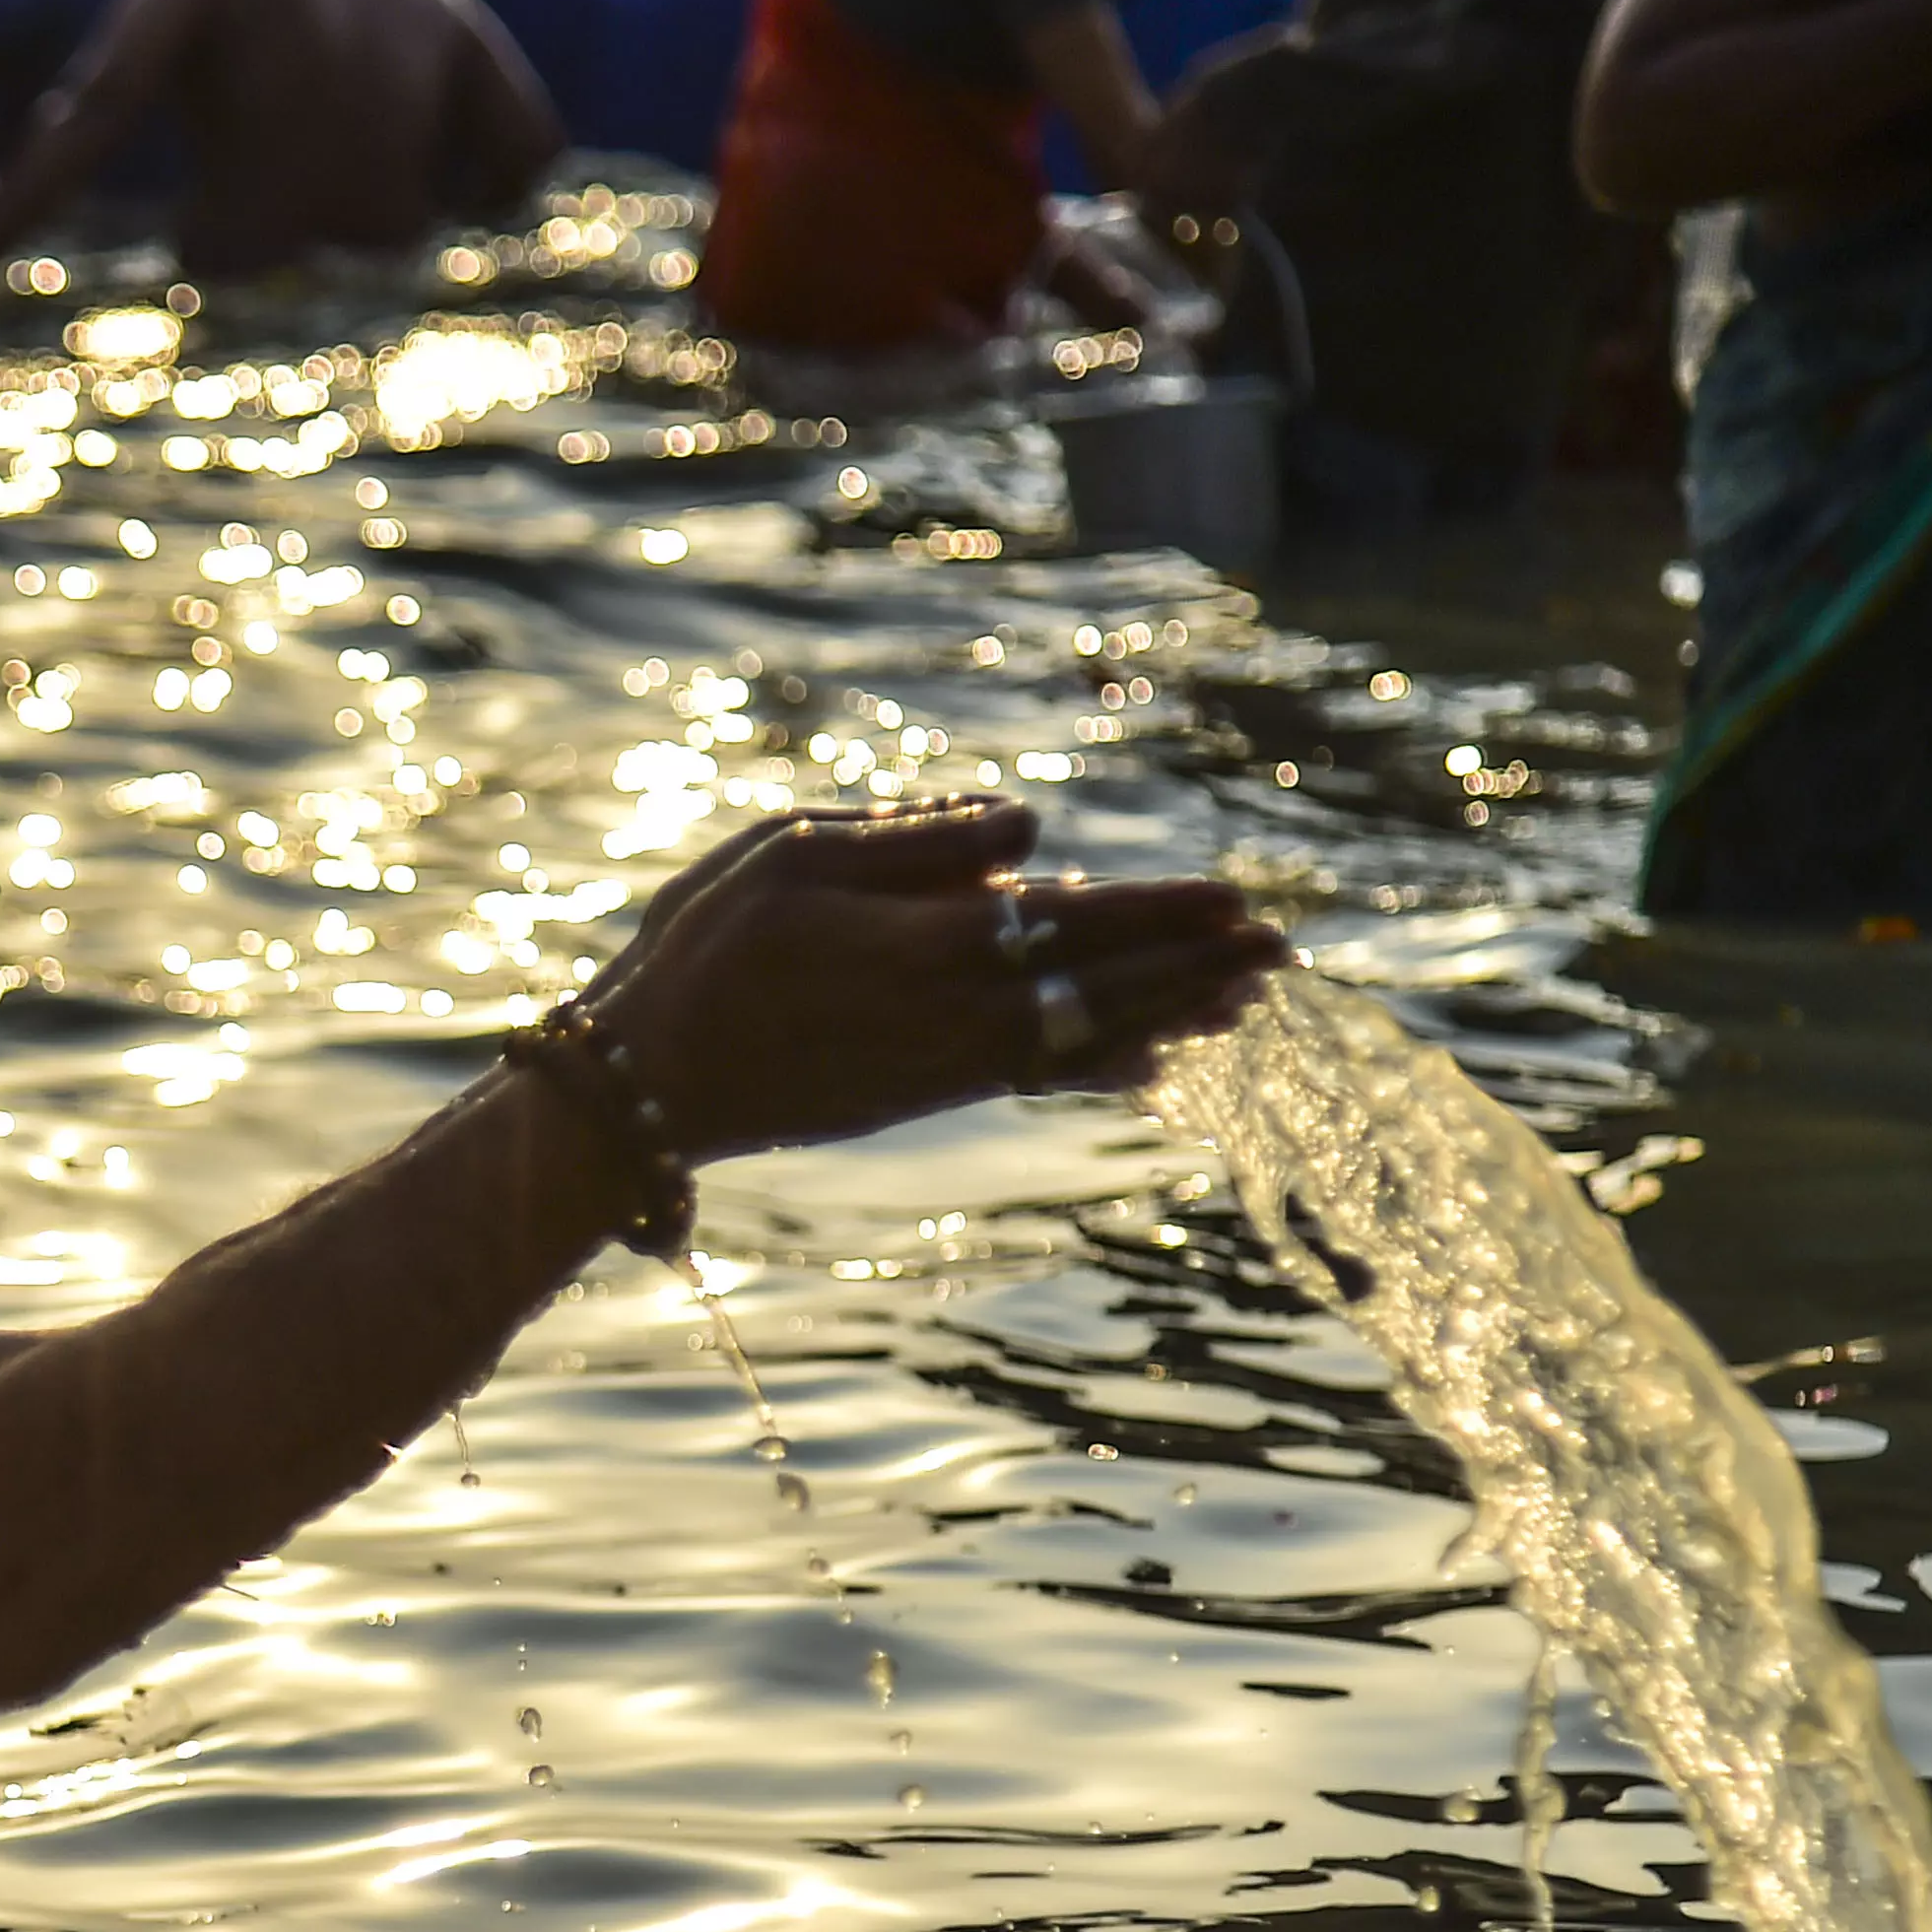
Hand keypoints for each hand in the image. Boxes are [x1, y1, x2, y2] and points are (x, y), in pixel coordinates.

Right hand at [572, 801, 1286, 1159]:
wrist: (649, 1087)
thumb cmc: (704, 952)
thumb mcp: (791, 854)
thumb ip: (914, 841)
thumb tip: (1028, 835)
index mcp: (932, 943)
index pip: (1080, 920)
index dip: (1166, 914)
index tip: (1240, 901)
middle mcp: (957, 1014)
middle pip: (1106, 986)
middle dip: (1197, 969)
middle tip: (1281, 954)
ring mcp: (944, 1067)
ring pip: (1085, 1038)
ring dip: (1169, 1018)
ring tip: (1241, 1006)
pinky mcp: (921, 1096)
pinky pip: (1038, 1078)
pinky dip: (1103, 1067)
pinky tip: (1149, 1065)